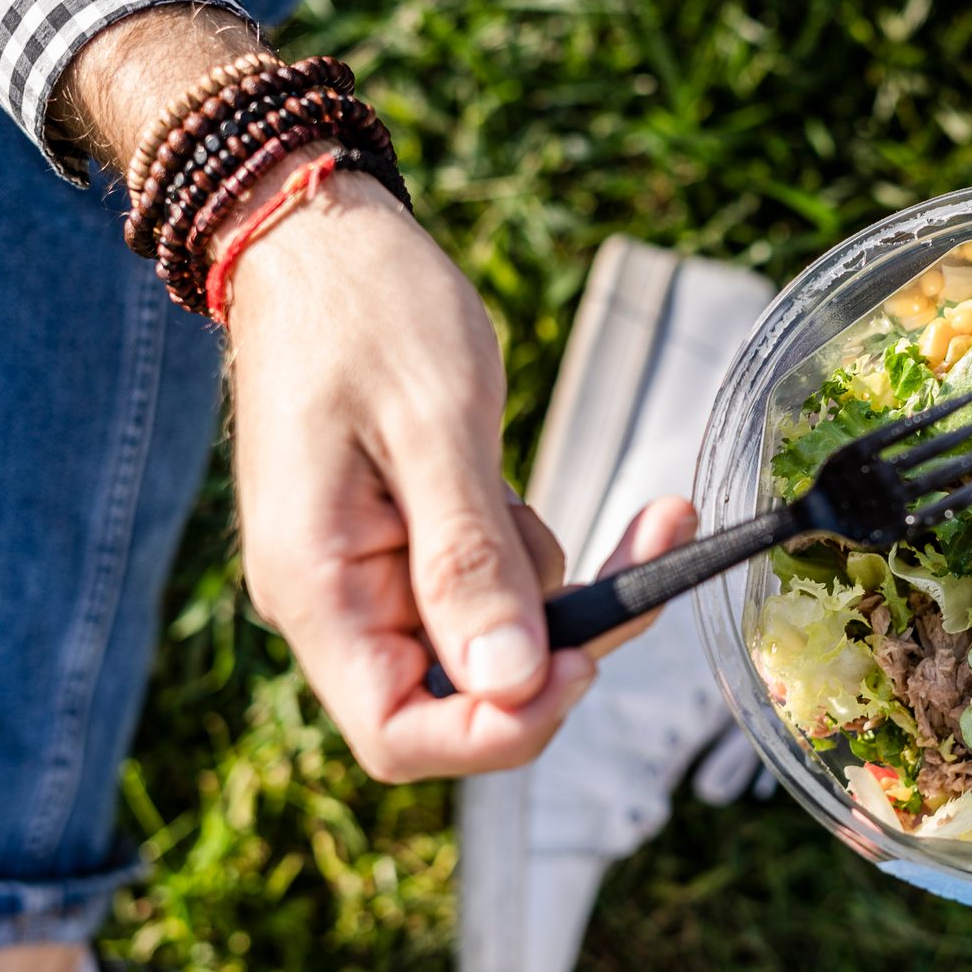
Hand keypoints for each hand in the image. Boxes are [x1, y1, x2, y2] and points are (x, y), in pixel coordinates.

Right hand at [49, 7, 696, 781]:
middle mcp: (335, 602)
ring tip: (618, 504)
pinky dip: (533, 555)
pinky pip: (485, 589)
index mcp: (318, 587)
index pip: (400, 736)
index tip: (585, 662)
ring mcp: (368, 576)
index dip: (501, 728)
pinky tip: (526, 481)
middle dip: (563, 646)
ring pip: (488, 644)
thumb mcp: (436, 427)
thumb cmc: (368, 310)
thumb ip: (471, 560)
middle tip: (654, 555)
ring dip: (561, 592)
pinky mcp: (402, 546)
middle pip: (459, 699)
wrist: (317, 235)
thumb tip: (513, 684)